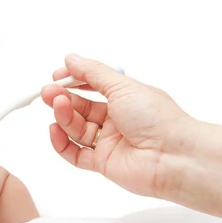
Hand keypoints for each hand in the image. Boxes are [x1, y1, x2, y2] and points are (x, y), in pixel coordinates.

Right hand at [41, 54, 193, 197]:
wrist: (173, 156)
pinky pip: (76, 154)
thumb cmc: (155, 116)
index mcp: (125, 98)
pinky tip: (54, 129)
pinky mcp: (102, 164)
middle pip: (81, 107)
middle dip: (63, 98)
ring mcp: (108, 142)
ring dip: (63, 115)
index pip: (93, 86)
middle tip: (47, 91)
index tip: (57, 74)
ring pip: (77, 128)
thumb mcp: (122, 86)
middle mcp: (116, 119)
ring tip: (57, 105)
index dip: (74, 80)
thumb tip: (71, 58)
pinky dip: (62, 143)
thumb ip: (93, 73)